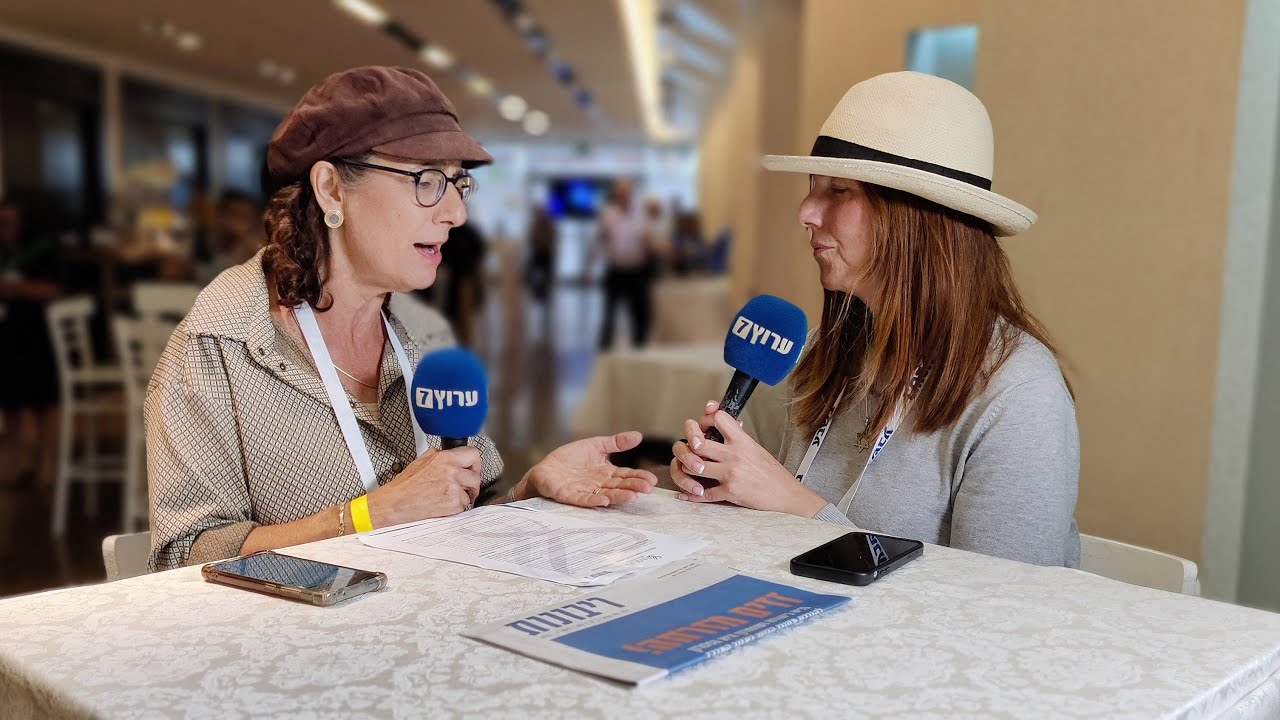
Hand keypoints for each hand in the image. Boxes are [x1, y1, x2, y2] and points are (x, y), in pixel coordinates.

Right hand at [367, 447, 482, 526]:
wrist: (396, 504)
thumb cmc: (405, 486)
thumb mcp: (421, 460)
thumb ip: (440, 455)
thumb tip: (452, 454)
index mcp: (443, 458)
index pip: (473, 453)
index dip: (475, 463)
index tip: (472, 468)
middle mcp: (450, 471)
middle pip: (476, 475)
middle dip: (472, 482)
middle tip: (465, 487)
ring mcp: (453, 488)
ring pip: (472, 491)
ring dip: (465, 496)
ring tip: (450, 496)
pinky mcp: (453, 504)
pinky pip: (465, 505)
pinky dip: (457, 507)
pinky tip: (444, 504)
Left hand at [514, 431, 657, 506]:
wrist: (545, 468)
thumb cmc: (570, 459)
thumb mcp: (595, 445)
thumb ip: (615, 443)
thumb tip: (638, 435)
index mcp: (605, 473)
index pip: (625, 475)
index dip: (638, 477)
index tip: (652, 480)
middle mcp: (598, 484)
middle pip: (619, 486)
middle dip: (633, 487)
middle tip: (648, 489)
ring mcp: (585, 491)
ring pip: (605, 495)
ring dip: (619, 496)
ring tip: (632, 497)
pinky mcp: (570, 496)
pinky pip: (584, 499)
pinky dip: (594, 500)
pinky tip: (605, 500)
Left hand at [670, 406, 826, 516]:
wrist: (786, 495)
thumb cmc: (772, 473)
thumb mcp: (756, 448)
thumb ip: (739, 438)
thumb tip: (725, 425)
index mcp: (742, 441)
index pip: (719, 419)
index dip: (706, 419)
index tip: (702, 424)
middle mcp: (735, 455)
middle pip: (698, 443)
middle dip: (688, 444)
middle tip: (687, 448)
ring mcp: (730, 474)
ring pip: (694, 467)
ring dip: (687, 469)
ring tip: (688, 469)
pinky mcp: (729, 492)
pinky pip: (703, 494)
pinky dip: (693, 496)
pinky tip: (689, 494)